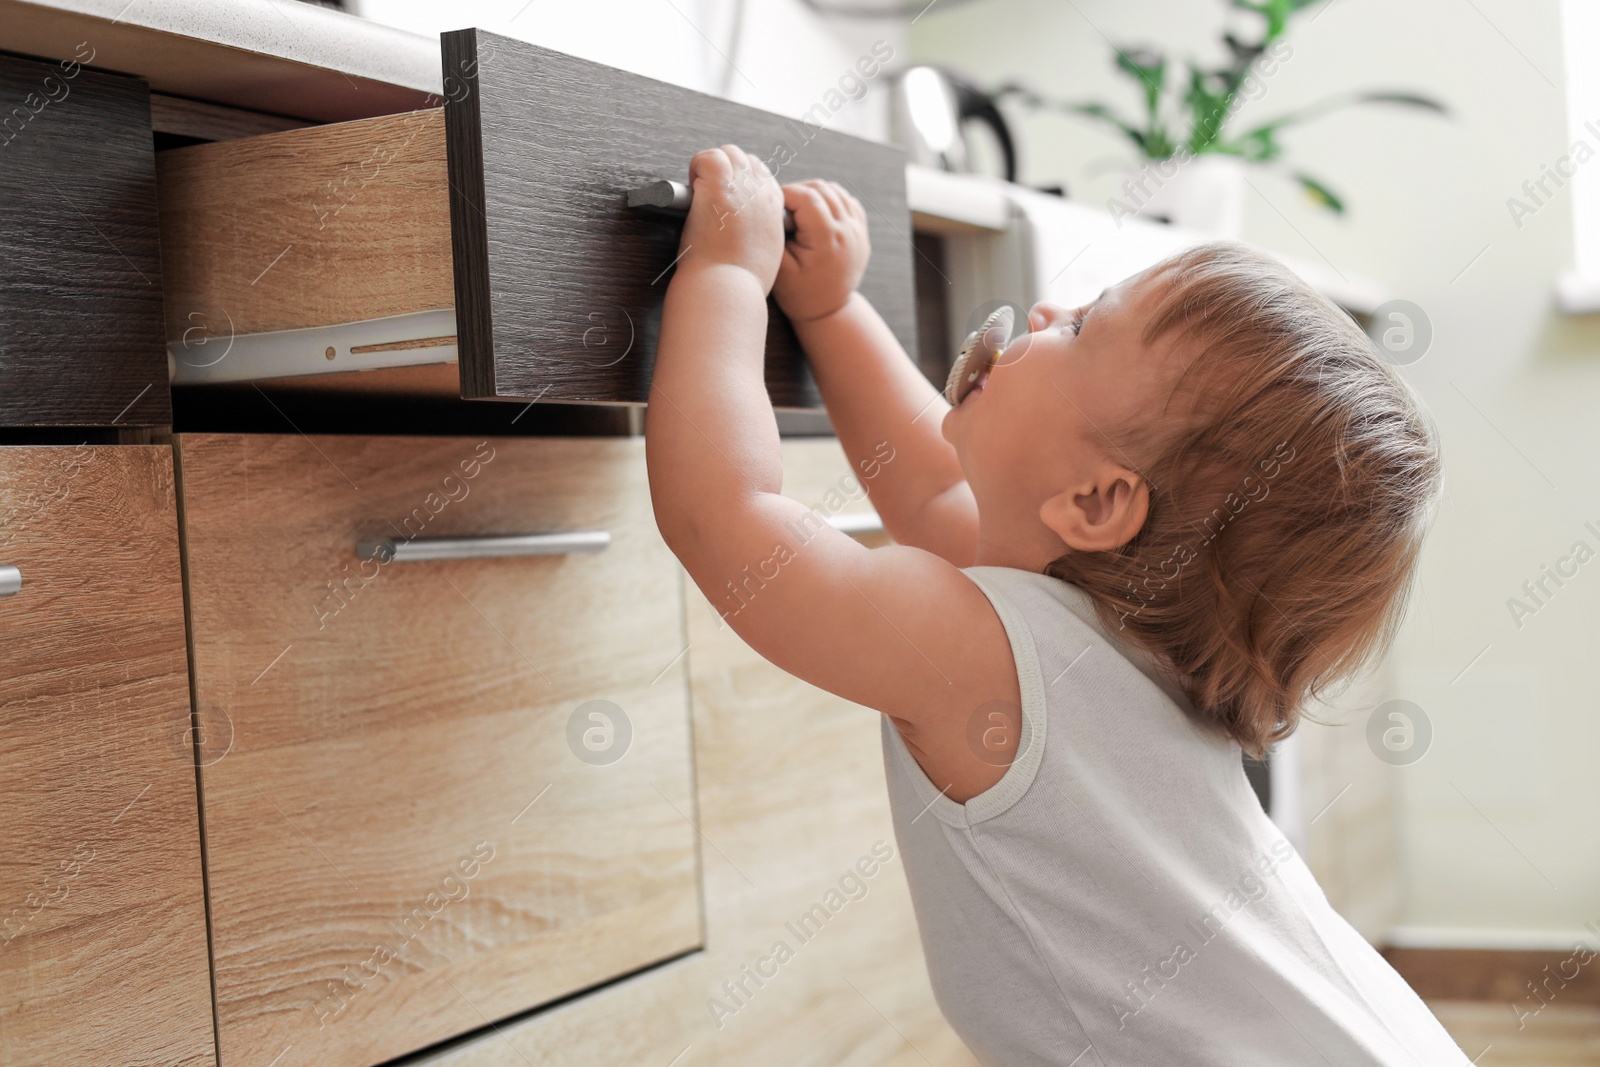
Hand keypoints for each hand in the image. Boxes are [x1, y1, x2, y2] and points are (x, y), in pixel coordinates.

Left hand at [679, 145, 784, 291]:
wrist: (726, 289)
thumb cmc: (738, 281)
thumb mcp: (765, 254)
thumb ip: (761, 232)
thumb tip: (746, 228)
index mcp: (773, 208)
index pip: (761, 174)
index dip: (740, 181)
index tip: (726, 196)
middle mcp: (761, 194)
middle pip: (745, 159)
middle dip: (725, 170)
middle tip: (708, 193)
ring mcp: (741, 188)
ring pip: (728, 153)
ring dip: (711, 167)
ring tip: (699, 191)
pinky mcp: (718, 187)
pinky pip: (708, 157)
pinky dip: (696, 166)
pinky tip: (691, 188)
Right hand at [775, 180, 869, 324]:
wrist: (829, 311)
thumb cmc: (799, 293)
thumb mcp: (779, 270)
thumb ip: (775, 237)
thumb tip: (773, 208)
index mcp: (827, 240)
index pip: (806, 197)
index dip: (784, 195)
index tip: (772, 208)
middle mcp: (847, 231)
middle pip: (820, 189)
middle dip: (797, 193)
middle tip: (783, 212)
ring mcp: (858, 230)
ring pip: (834, 190)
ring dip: (812, 193)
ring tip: (797, 213)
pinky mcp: (861, 230)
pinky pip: (846, 200)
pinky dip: (829, 199)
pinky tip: (816, 214)